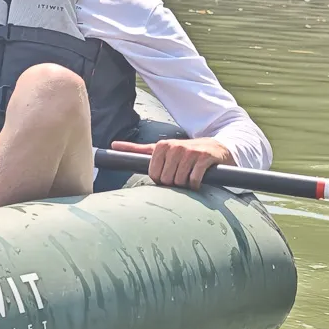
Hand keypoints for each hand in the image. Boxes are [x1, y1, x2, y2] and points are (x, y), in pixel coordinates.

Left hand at [110, 137, 234, 187]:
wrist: (216, 148)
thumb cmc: (184, 153)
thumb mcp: (160, 149)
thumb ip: (137, 149)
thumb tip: (113, 145)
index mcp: (161, 146)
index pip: (154, 175)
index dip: (162, 179)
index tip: (169, 174)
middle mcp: (174, 146)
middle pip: (167, 179)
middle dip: (175, 182)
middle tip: (182, 175)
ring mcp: (190, 151)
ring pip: (180, 180)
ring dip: (186, 184)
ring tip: (190, 176)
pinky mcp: (204, 157)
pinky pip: (194, 179)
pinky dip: (196, 184)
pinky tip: (198, 180)